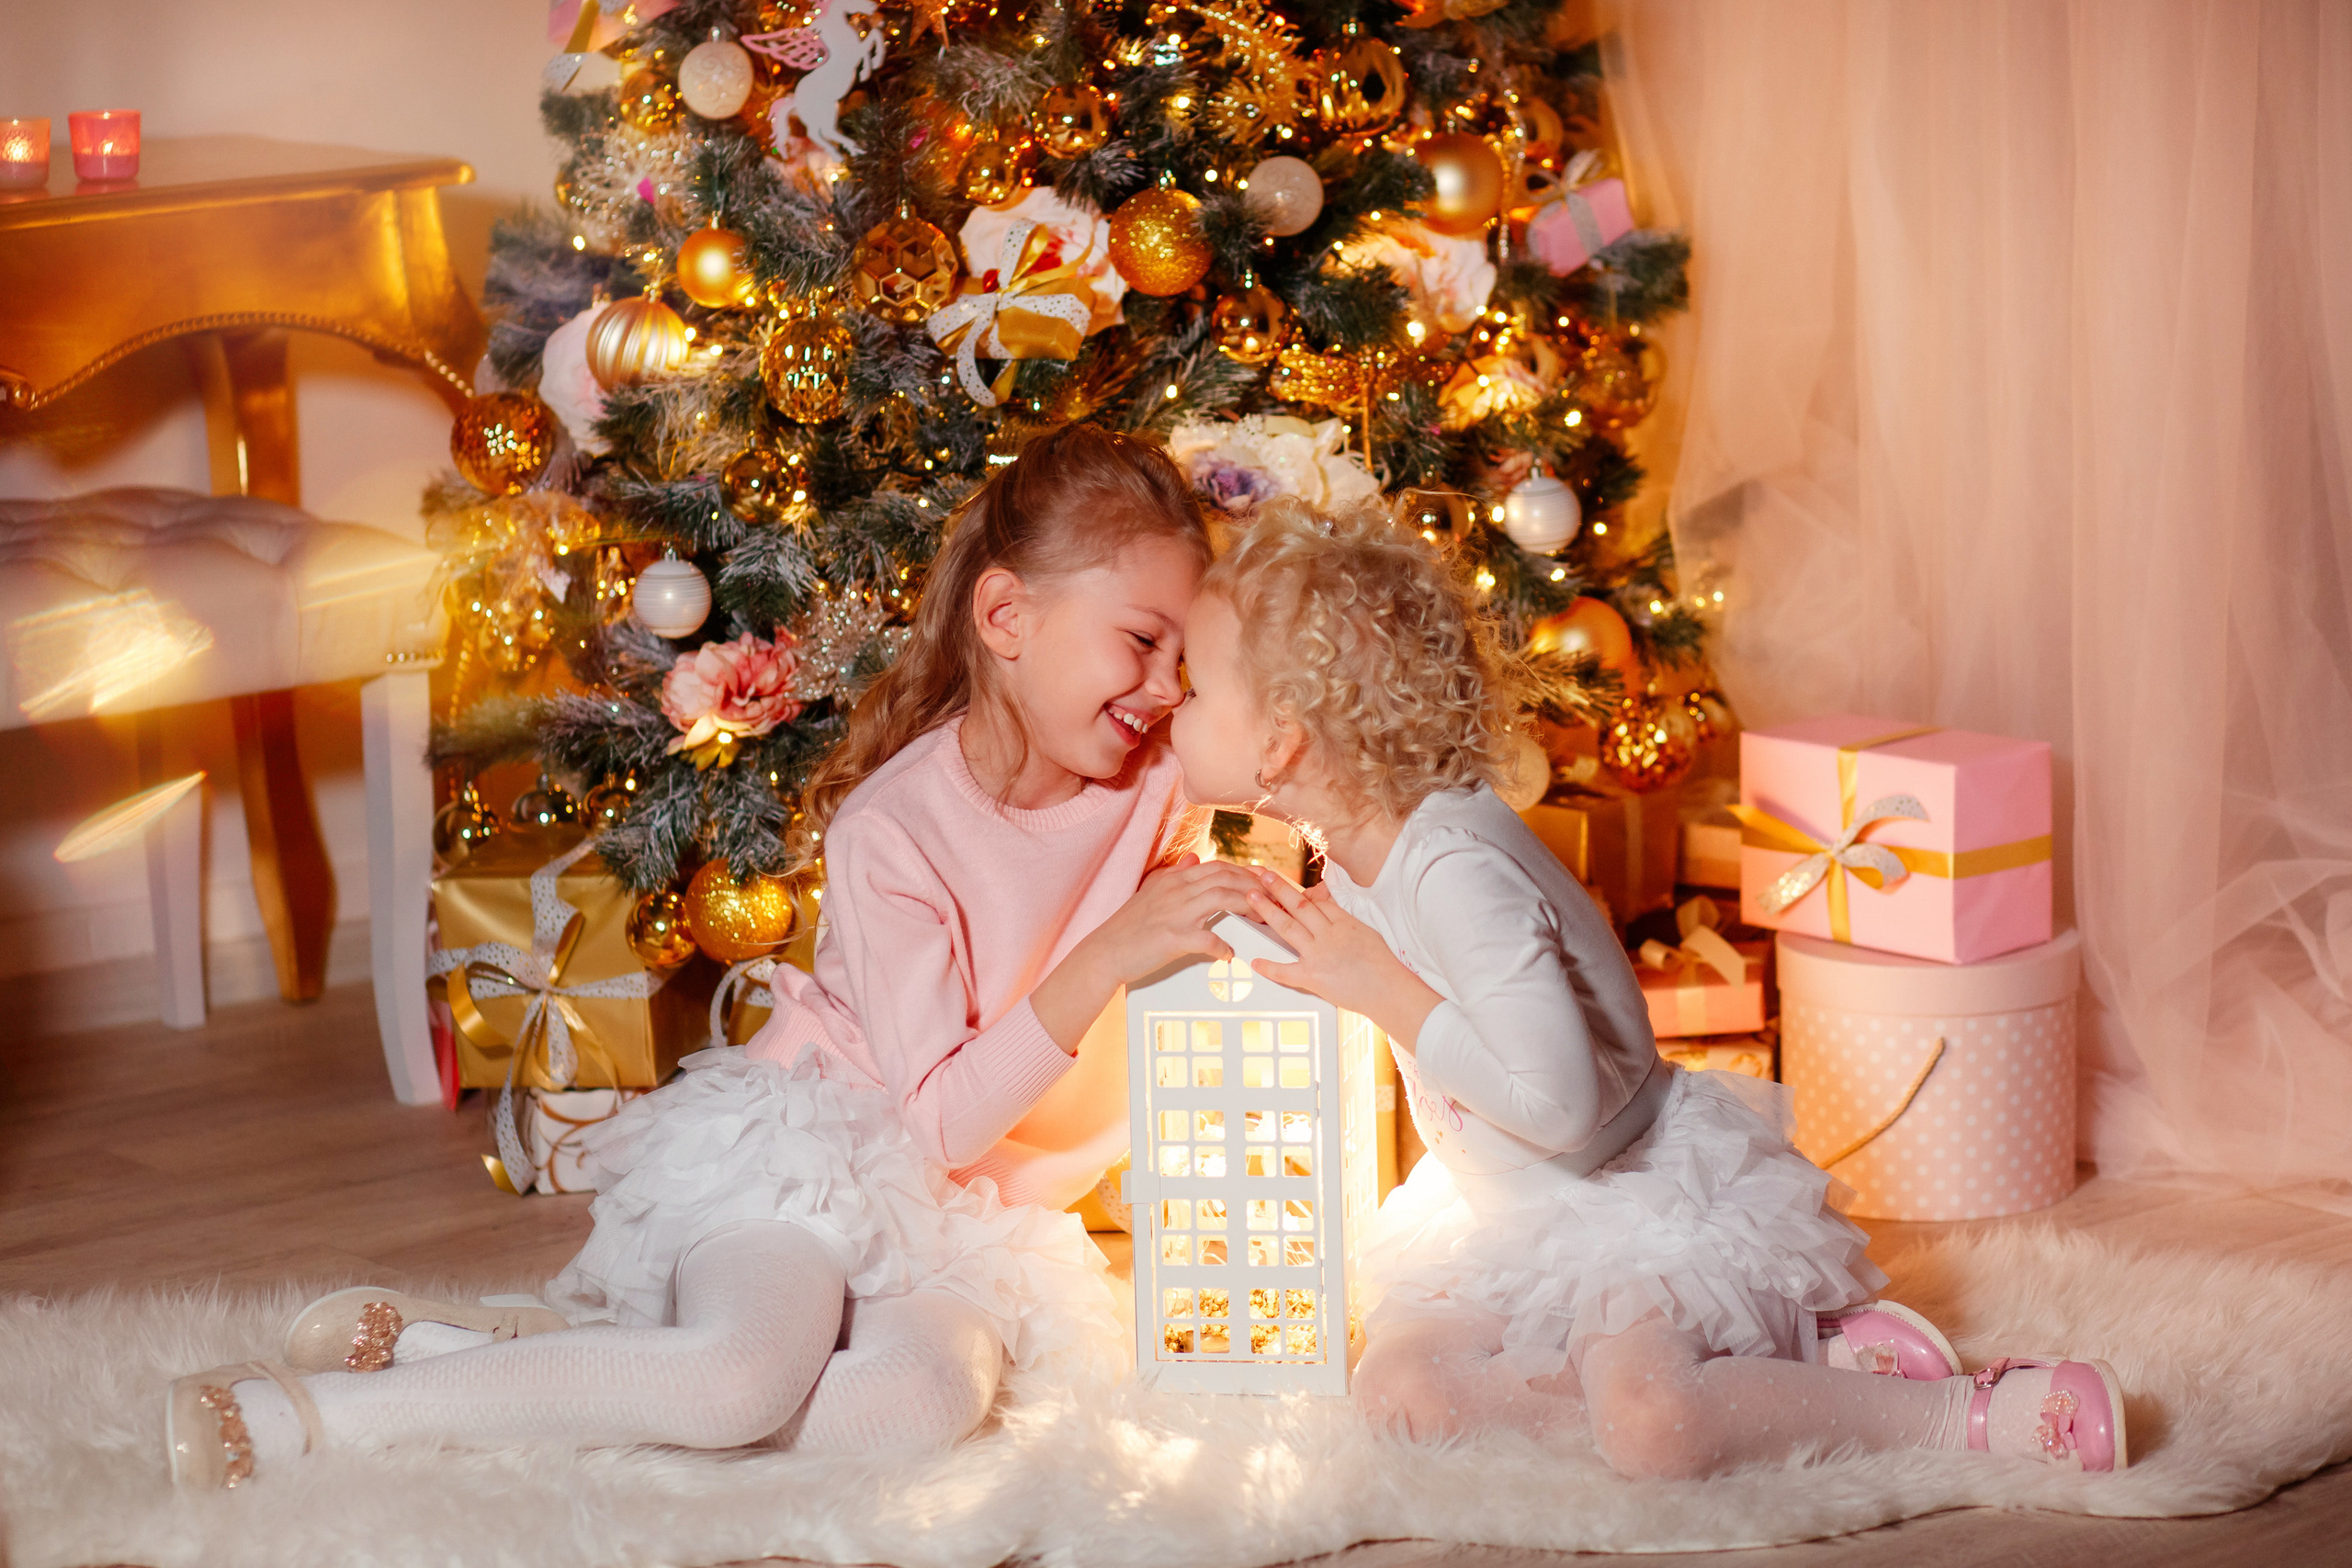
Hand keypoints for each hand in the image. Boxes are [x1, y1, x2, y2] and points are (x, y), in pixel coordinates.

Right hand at [1032, 854, 1268, 1054]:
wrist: (1103, 952)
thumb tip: (1193, 860)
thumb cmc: (1129, 928)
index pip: (1219, 867)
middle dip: (1256, 885)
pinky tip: (1230, 955)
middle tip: (1277, 898)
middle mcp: (1176, 890)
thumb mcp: (1151, 894)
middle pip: (1226, 877)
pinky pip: (1206, 938)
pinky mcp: (1171, 937)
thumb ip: (1174, 876)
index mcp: (1174, 880)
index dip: (1246, 873)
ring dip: (1248, 907)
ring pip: (1222, 898)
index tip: (1266, 881)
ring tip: (1265, 919)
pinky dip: (1222, 946)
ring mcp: (1174, 912)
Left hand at [1243, 869, 1441, 1049]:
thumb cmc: (1384, 966)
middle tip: (1263, 876)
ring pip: (1288, 927)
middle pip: (1299, 905)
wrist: (1389, 991)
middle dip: (1279, 888)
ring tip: (1252, 897)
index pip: (1317, 901)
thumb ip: (1345, 920)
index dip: (1297, 891)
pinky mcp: (1314, 977)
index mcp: (1344, 922)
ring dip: (1268, 910)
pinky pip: (1287, 971)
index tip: (1282, 883)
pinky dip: (1270, 968)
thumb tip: (1329, 908)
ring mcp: (1319, 955)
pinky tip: (1256, 962)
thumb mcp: (1368, 933)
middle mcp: (1329, 935)